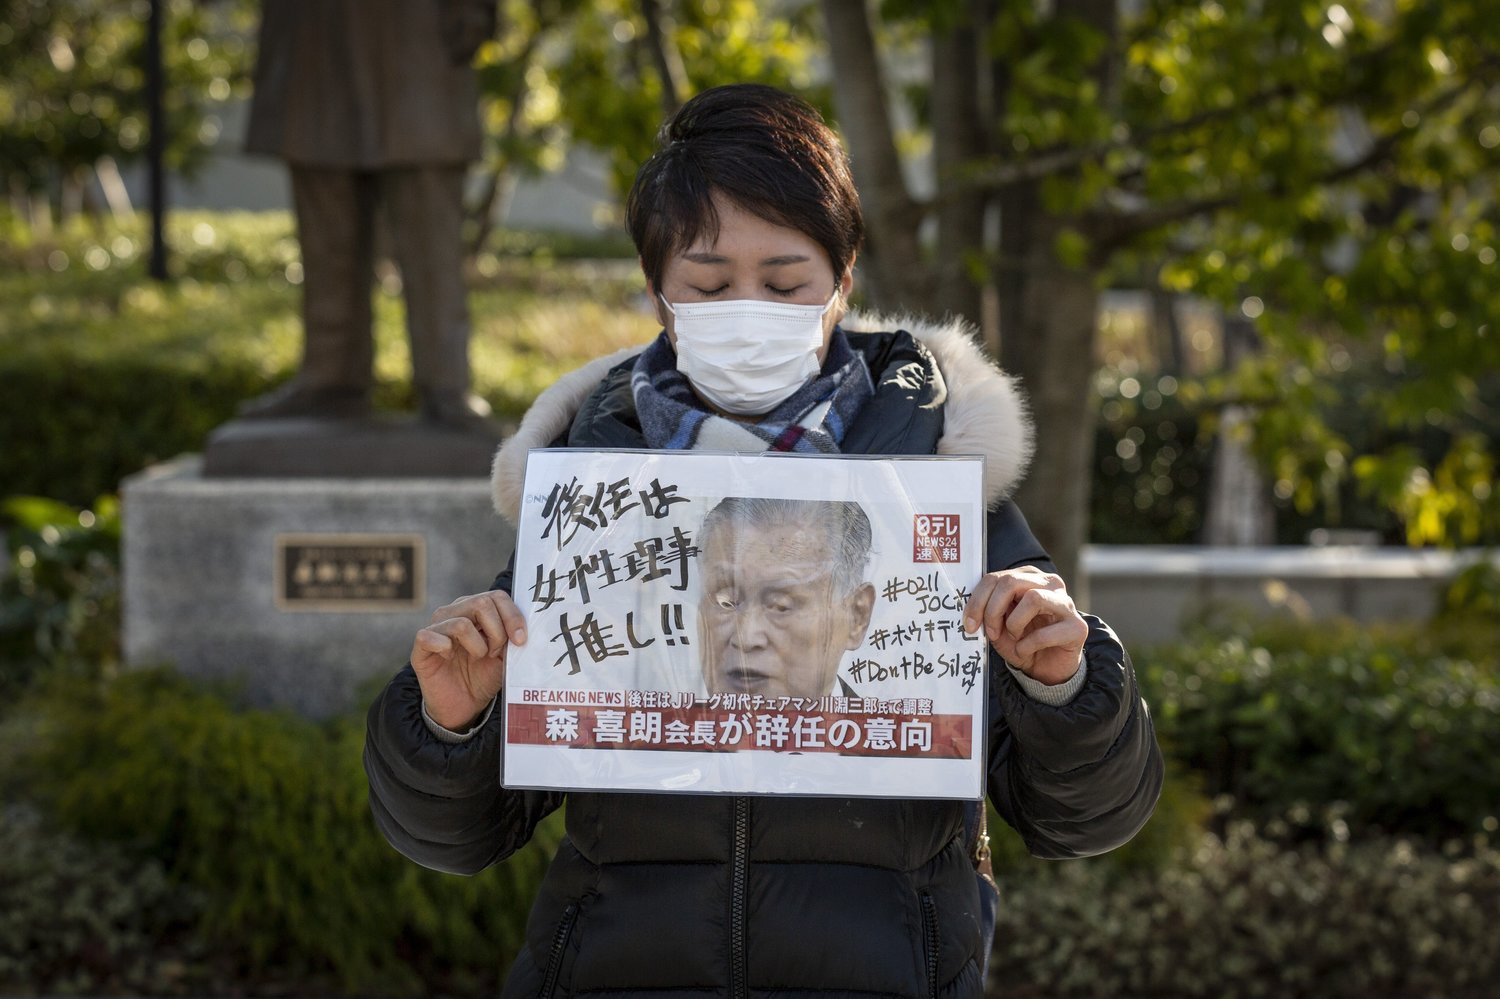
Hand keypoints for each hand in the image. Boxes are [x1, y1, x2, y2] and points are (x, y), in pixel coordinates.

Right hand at [411, 590, 525, 730]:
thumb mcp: (505, 656)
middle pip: (482, 603)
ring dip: (477, 645)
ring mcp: (436, 627)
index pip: (496, 597)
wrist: (464, 706)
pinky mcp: (421, 646)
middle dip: (497, 632)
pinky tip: (450, 658)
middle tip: (496, 653)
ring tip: (478, 658)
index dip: (512, 617)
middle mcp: (454, 612)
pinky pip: (430, 636)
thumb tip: (524, 629)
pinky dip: (446, 648)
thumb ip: (513, 638)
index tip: (520, 641)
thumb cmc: (484, 676)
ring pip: (462, 623)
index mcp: (476, 610)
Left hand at [963, 568, 1085, 685]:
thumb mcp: (998, 625)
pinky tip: (1027, 652)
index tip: (969, 624)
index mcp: (1028, 578)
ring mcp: (1067, 604)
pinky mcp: (1078, 627)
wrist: (1047, 670)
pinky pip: (1044, 633)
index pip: (995, 577)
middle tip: (992, 633)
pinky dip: (1027, 646)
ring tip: (1015, 639)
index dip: (977, 601)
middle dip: (992, 610)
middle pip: (1011, 582)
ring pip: (1033, 598)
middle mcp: (1050, 584)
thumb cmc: (1022, 642)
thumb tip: (970, 609)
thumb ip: (987, 611)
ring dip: (1014, 624)